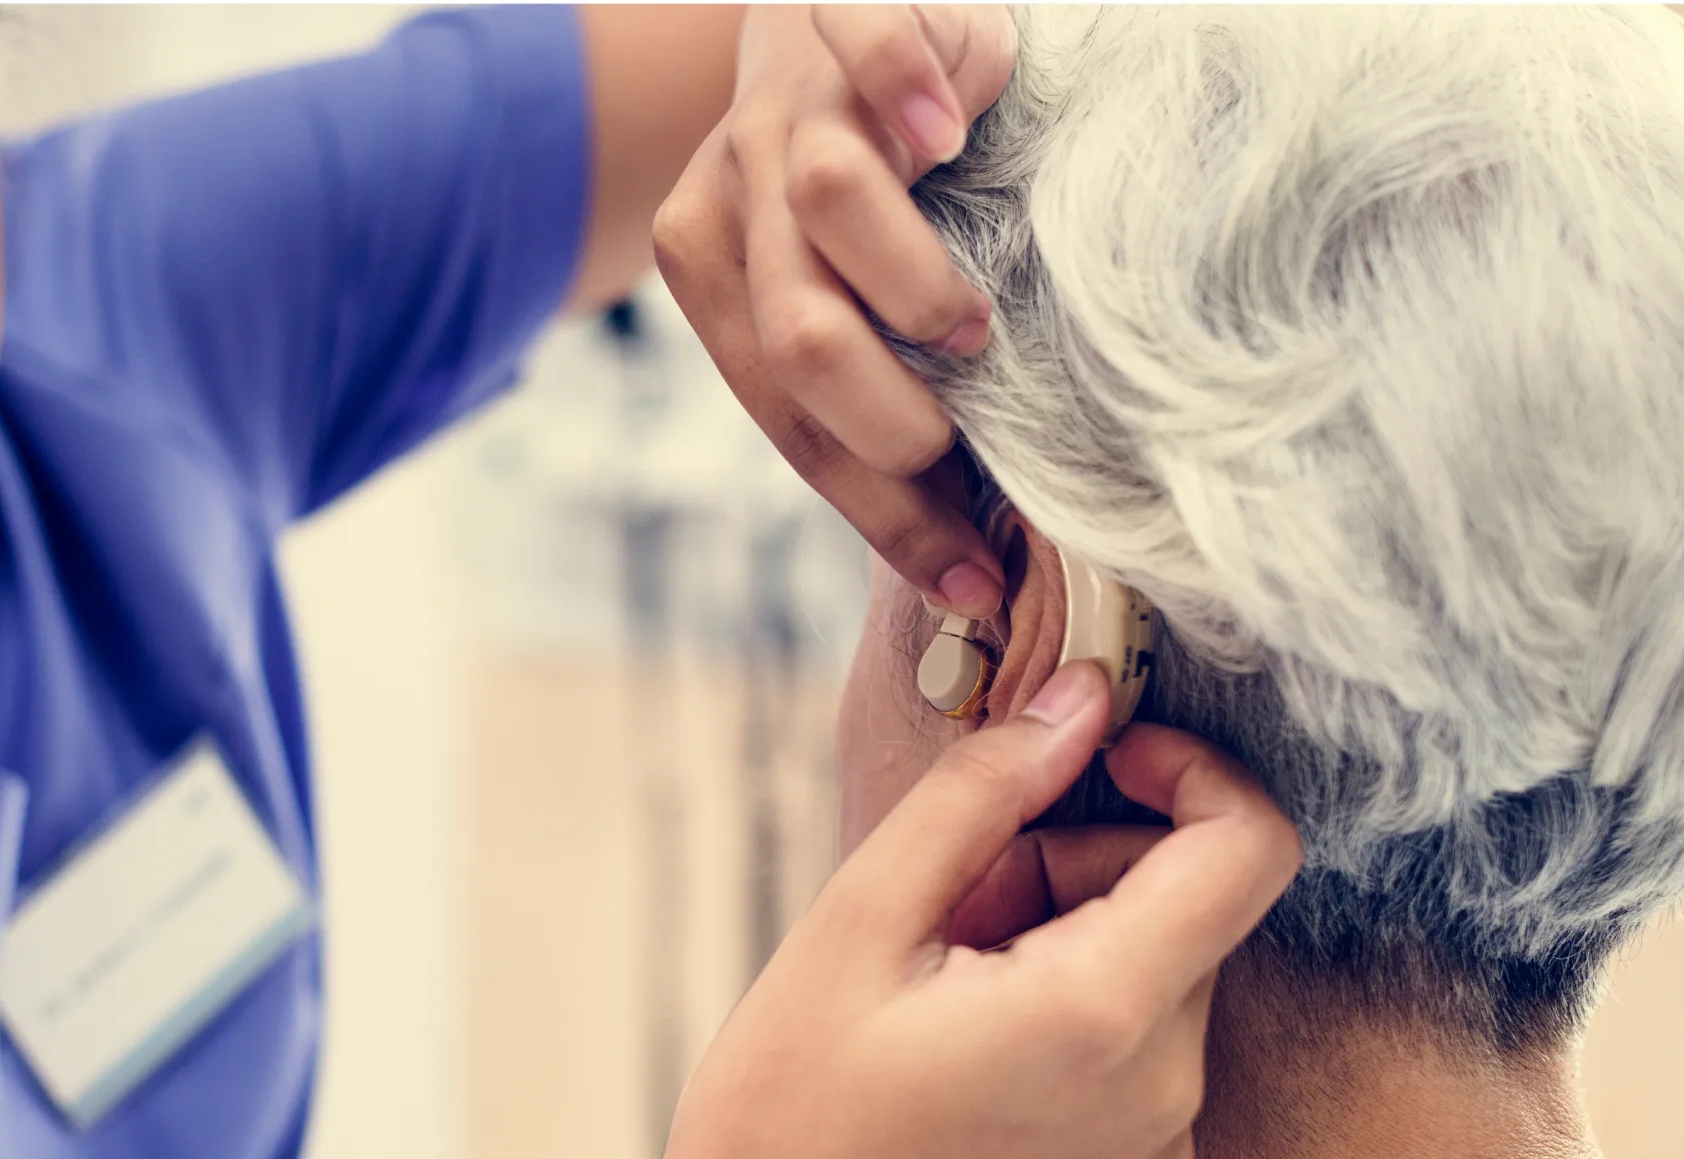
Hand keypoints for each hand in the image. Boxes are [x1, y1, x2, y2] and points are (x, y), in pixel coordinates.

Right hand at [598, 663, 1302, 1158]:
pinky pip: (1147, 1087)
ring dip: (1076, 964)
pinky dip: (1080, 1052)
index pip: (1249, 847)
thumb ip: (983, 792)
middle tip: (949, 912)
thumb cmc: (782, 1117)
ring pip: (1161, 1000)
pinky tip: (967, 1088)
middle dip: (1084, 877)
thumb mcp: (855, 923)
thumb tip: (1083, 696)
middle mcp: (1167, 1103)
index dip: (1190, 775)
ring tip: (941, 1010)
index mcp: (1102, 1015)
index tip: (1097, 764)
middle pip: (1188, 920)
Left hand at [653, 5, 1019, 617]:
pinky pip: (867, 43)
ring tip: (972, 324)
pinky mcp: (840, 7)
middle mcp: (730, 185)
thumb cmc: (873, 182)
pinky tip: (956, 132)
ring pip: (823, 200)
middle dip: (888, 421)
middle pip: (796, 333)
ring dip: (910, 286)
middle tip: (960, 442)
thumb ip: (868, 388)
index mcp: (711, 269)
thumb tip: (966, 567)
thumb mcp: (846, 290)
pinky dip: (908, 88)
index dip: (880, 509)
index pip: (786, 414)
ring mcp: (783, 93)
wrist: (838, 12)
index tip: (970, 577)